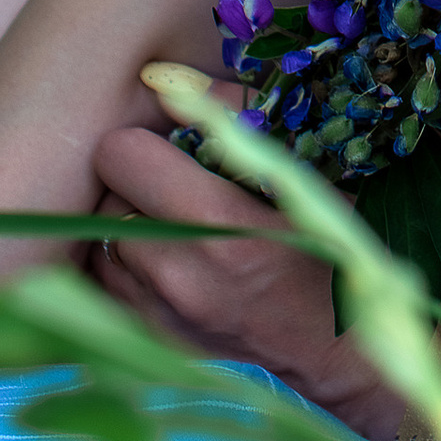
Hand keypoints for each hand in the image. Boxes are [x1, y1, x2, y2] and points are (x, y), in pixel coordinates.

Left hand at [88, 125, 423, 440]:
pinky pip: (106, 287)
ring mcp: (157, 317)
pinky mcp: (150, 344)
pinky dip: (127, 268)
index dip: (144, 141)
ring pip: (99, 243)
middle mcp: (177, 275)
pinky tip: (167, 263)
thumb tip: (171, 82)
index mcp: (221, 225)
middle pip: (104, 197)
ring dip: (128, 226)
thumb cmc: (333, 255)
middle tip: (174, 186)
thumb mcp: (305, 174)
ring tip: (173, 226)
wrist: (341, 357)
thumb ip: (237, 118)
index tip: (173, 148)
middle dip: (134, 183)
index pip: (120, 155)